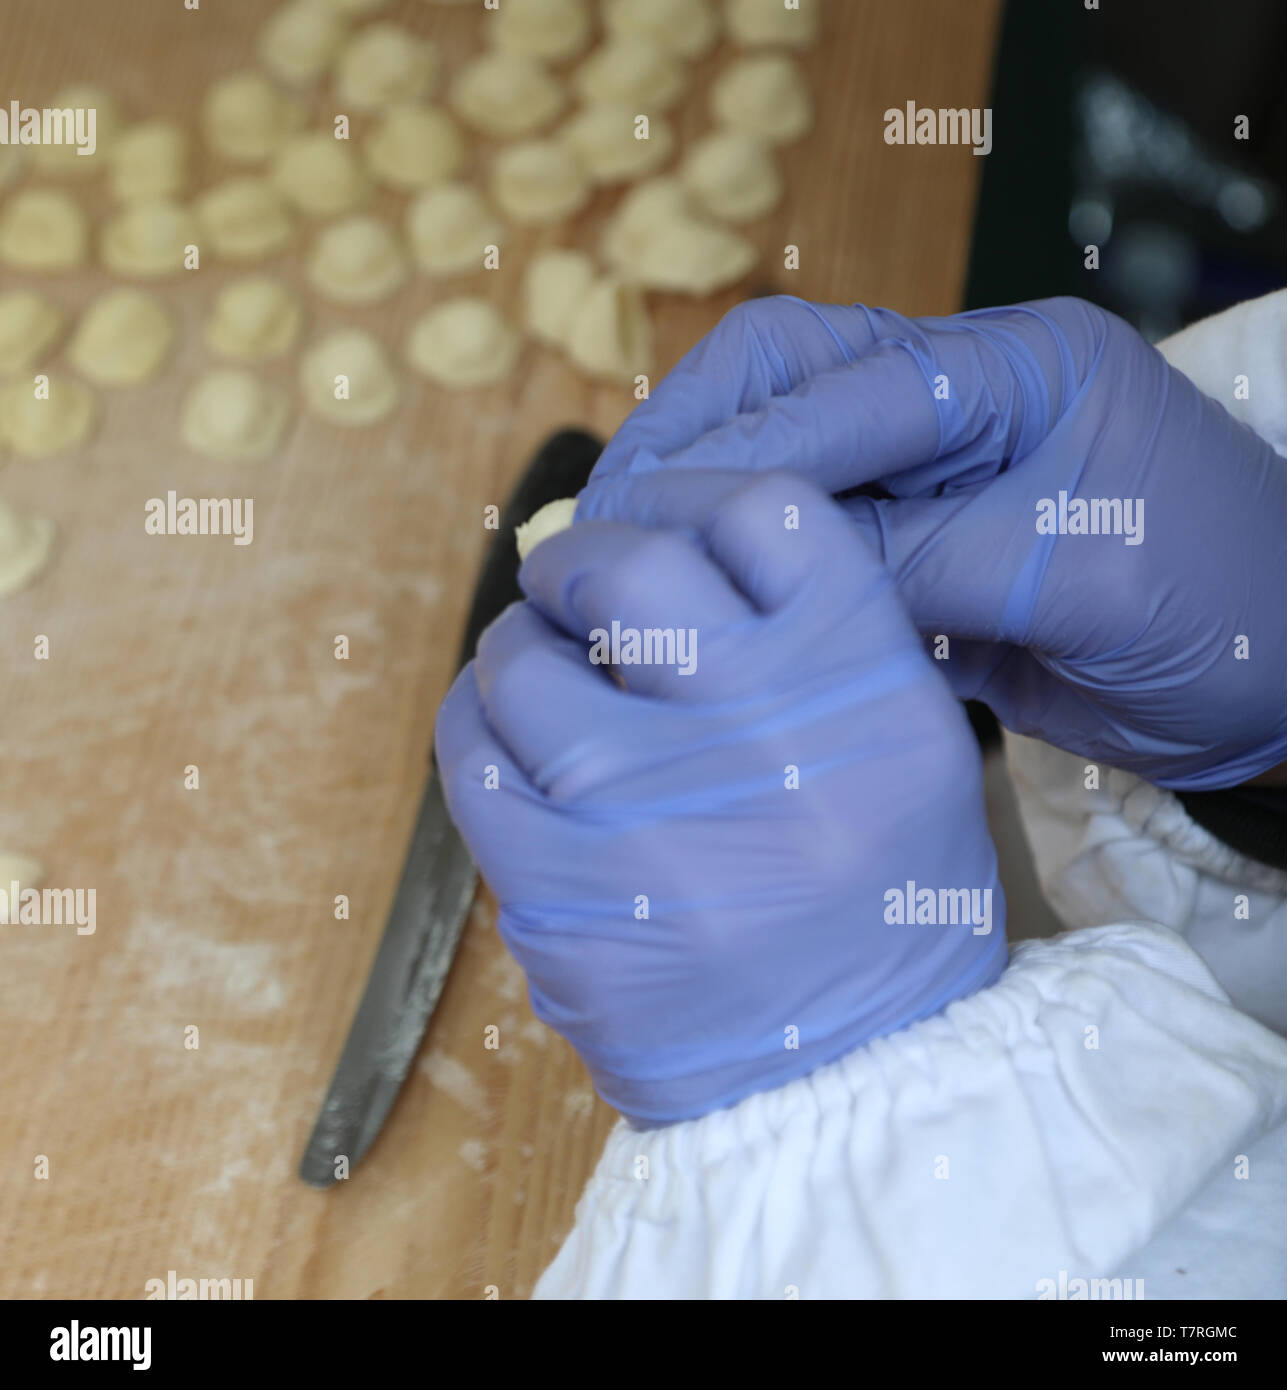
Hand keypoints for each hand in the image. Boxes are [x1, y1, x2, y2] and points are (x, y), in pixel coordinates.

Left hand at [435, 474, 1005, 1125]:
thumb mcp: (904, 752)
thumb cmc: (876, 906)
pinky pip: (470, 757)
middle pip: (630, 567)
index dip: (689, 494)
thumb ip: (807, 640)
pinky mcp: (561, 899)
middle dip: (580, 560)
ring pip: (523, 661)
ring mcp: (653, 825)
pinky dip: (477, 726)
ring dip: (519, 650)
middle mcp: (768, 744)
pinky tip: (506, 739)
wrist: (850, 1083)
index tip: (656, 514)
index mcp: (870, 695)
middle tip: (572, 584)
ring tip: (542, 674)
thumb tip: (657, 543)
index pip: (767, 515)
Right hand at [579, 296, 1286, 790]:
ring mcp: (937, 460)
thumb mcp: (1072, 576)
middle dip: (687, 436)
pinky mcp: (921, 531)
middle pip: (789, 369)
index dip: (734, 460)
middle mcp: (965, 392)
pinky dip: (741, 551)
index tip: (637, 523)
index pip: (842, 391)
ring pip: (785, 440)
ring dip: (698, 487)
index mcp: (1019, 367)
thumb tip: (760, 571)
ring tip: (619, 549)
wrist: (1281, 677)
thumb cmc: (1219, 610)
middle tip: (604, 517)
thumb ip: (920, 562)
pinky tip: (688, 587)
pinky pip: (810, 522)